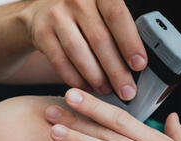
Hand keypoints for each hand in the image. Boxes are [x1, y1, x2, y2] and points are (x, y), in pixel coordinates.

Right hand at [20, 0, 146, 98]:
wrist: (41, 11)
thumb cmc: (80, 15)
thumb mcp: (100, 9)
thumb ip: (117, 28)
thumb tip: (137, 61)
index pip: (117, 15)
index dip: (130, 42)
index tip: (139, 65)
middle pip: (100, 40)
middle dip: (116, 70)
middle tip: (127, 90)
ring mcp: (57, 16)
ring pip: (79, 53)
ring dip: (96, 77)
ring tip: (107, 90)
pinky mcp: (42, 34)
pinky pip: (61, 63)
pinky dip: (75, 79)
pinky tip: (87, 88)